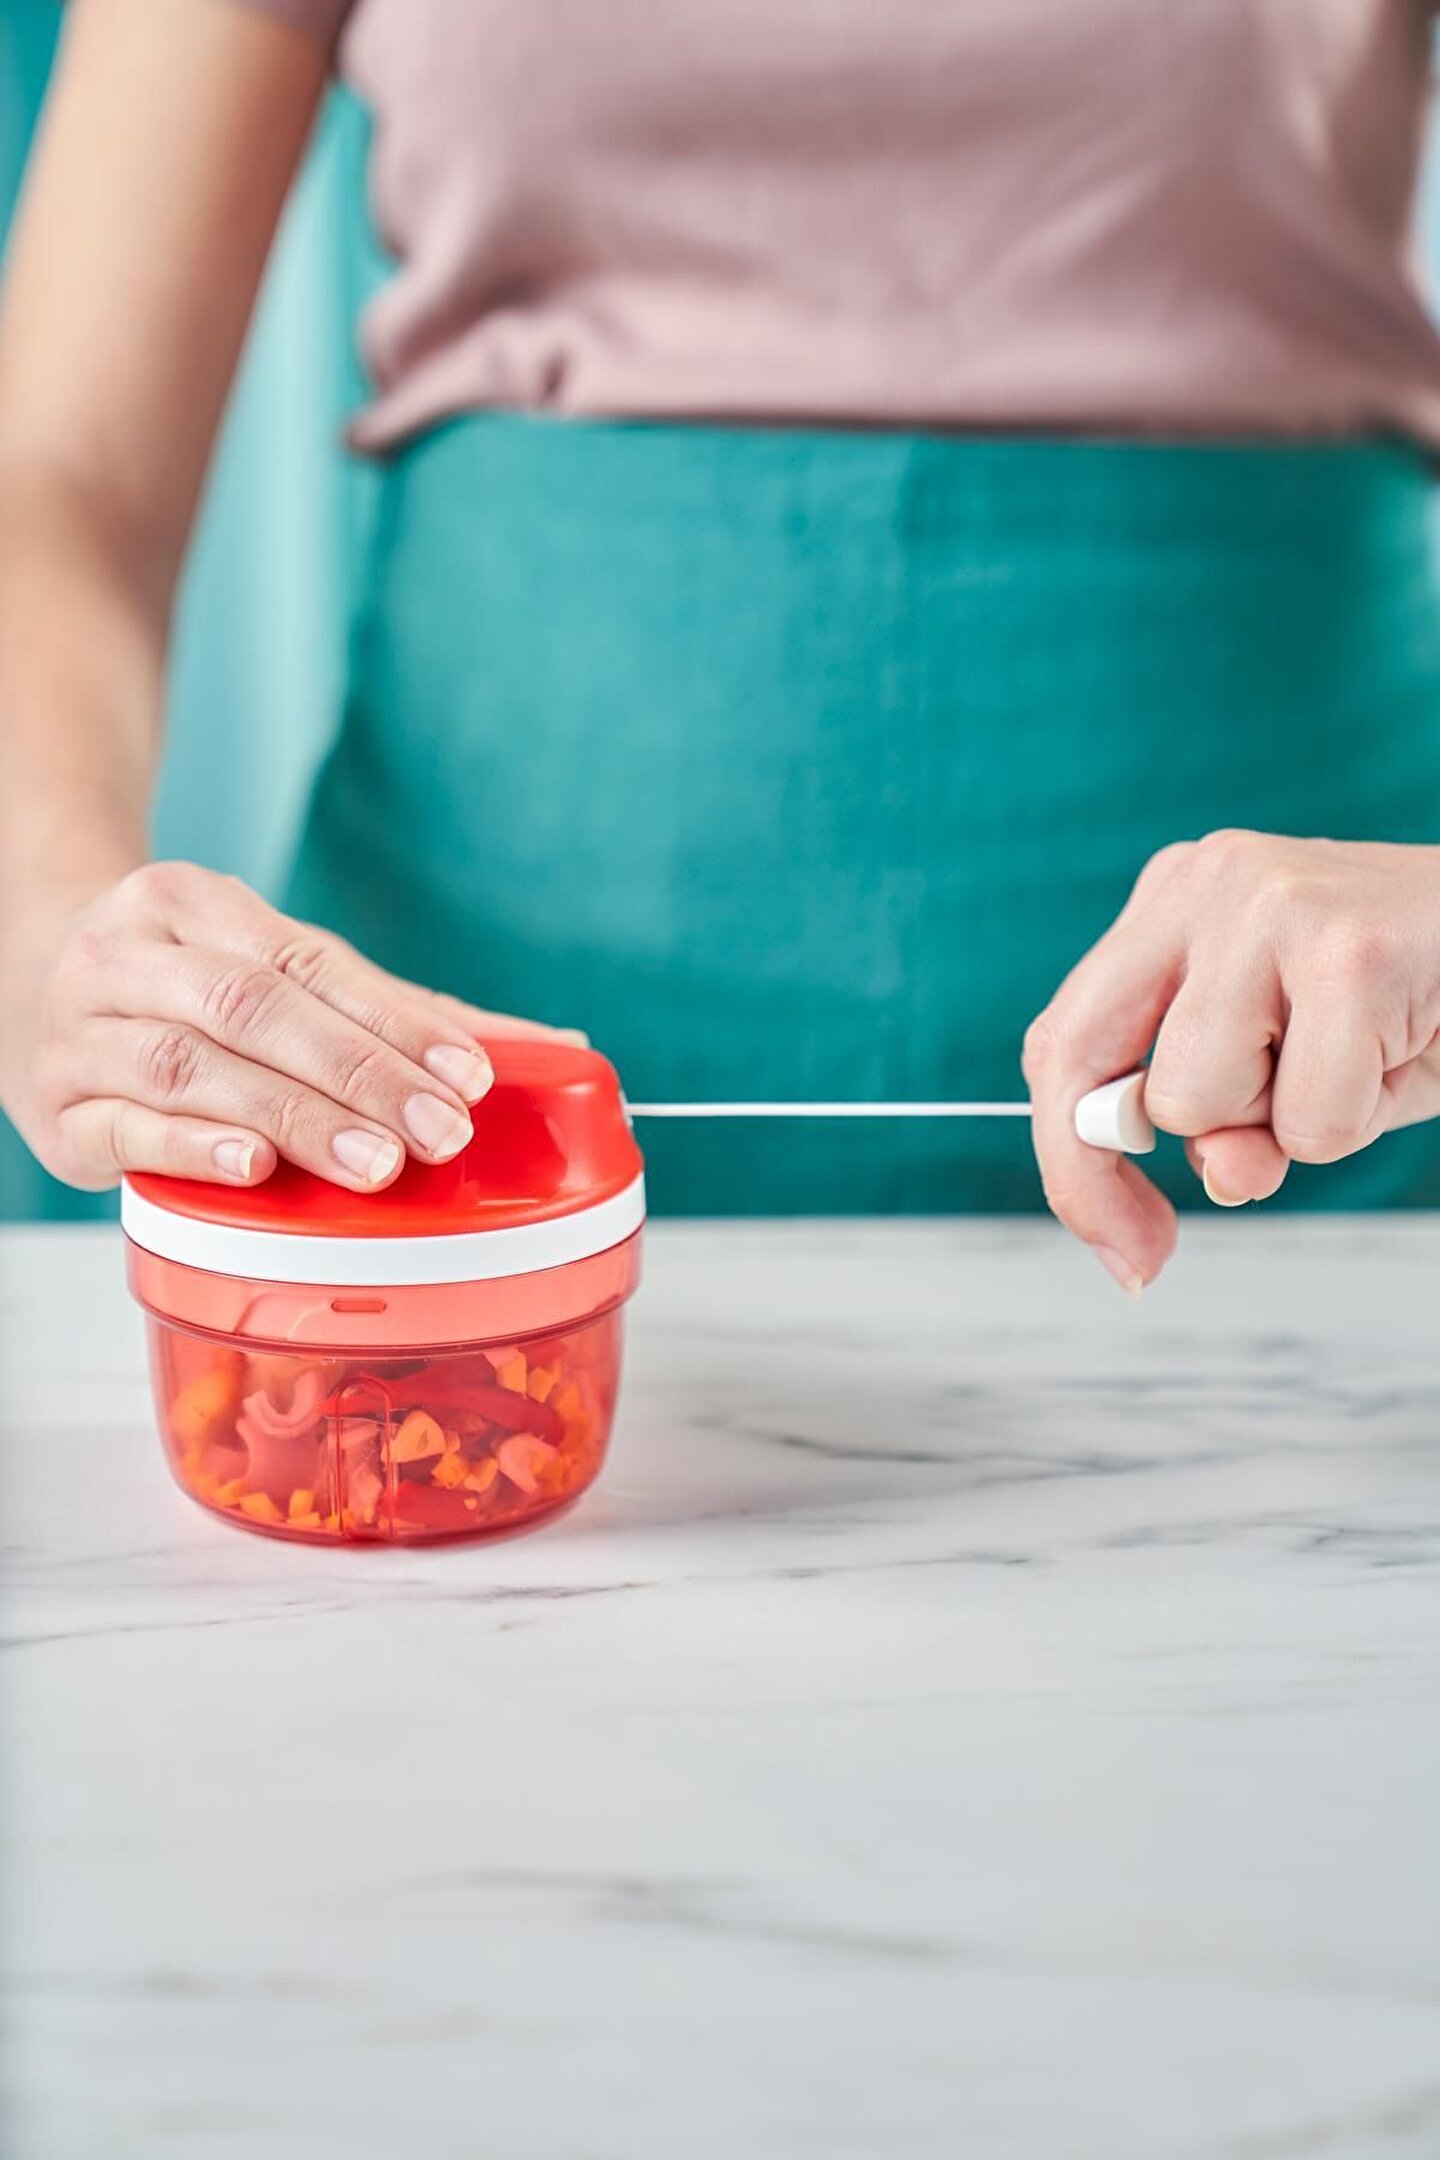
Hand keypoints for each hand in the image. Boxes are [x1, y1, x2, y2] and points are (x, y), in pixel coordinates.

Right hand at [0, 860, 582, 1191]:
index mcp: (191, 903)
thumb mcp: (274, 967)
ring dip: (293, 1118)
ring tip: (373, 1164)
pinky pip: (127, 1129)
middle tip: (437, 1134)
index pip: (311, 964)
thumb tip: (554, 1048)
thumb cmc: (181, 983)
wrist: (26, 973)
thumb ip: (399, 1009)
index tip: (470, 1075)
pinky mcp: (58, 1110)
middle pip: (255, 1009)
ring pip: (195, 1071)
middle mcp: (129, 956)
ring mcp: (82, 1032)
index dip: (397, 1022)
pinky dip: (195, 1150)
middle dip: (358, 1075)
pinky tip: (255, 1168)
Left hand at [1023, 832, 1439, 1290]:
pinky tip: (1404, 1048)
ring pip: (1197, 1101)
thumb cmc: (1421, 999)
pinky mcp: (1345, 949)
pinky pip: (1307, 1118)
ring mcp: (1270, 904)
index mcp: (1177, 901)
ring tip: (1358, 1061)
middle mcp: (1206, 884)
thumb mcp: (1300, 1068)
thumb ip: (1232, 1122)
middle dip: (1107, 1175)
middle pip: (1084, 1064)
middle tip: (1155, 1246)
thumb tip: (1216, 1177)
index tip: (1112, 1242)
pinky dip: (1356, 1121)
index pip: (1063, 1039)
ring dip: (1282, 1127)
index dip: (1067, 1159)